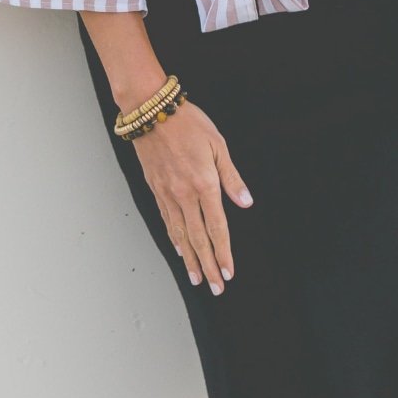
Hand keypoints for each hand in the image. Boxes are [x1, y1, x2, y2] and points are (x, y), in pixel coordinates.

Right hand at [131, 98, 253, 294]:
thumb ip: (231, 176)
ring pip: (180, 235)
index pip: (217, 227)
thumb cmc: (187, 122)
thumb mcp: (218, 144)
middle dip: (208, 265)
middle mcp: (185, 194)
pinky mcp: (156, 189)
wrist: (151, 110)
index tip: (228, 272)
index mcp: (204, 184)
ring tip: (197, 279)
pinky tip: (179, 250)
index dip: (223, 252)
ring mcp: (168, 194)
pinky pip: (166, 221)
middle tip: (215, 287)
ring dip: (190, 259)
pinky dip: (173, 239)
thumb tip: (245, 201)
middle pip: (198, 238)